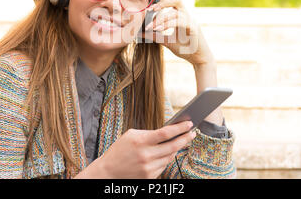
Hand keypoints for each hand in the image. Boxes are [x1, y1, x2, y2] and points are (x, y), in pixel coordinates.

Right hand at [77, 121, 194, 178]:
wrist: (108, 172)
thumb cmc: (119, 151)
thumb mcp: (131, 136)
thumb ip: (148, 133)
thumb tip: (167, 131)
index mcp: (141, 141)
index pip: (166, 133)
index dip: (180, 128)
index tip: (189, 124)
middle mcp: (146, 155)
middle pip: (173, 146)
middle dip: (185, 138)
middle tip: (192, 133)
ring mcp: (148, 168)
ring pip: (170, 156)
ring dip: (177, 148)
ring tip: (182, 141)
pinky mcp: (149, 177)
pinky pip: (163, 166)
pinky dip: (167, 158)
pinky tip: (169, 152)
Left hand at [139, 0, 214, 65]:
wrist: (199, 59)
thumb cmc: (185, 49)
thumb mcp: (167, 41)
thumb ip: (156, 36)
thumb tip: (141, 33)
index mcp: (182, 17)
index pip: (175, 1)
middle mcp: (187, 16)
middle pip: (177, 1)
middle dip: (164, 2)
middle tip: (152, 8)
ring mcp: (191, 21)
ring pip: (175, 13)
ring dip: (161, 19)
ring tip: (151, 26)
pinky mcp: (193, 28)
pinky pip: (178, 22)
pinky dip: (167, 24)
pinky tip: (158, 29)